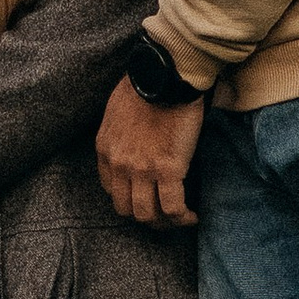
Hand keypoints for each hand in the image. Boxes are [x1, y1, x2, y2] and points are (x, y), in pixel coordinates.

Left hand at [96, 78, 204, 224]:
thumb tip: (133, 142)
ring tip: (180, 218)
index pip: (111, 190)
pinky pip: (172, 207)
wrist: (164, 75)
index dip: (129, 199)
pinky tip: (192, 216)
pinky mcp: (168, 169)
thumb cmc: (147, 84)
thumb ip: (120, 134)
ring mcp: (142, 170)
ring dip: (164, 222)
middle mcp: (119, 164)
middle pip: (127, 209)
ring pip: (148, 215)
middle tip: (163, 216)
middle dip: (146, 217)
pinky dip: (183, 217)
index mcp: (106, 150)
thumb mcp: (117, 111)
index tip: (145, 198)